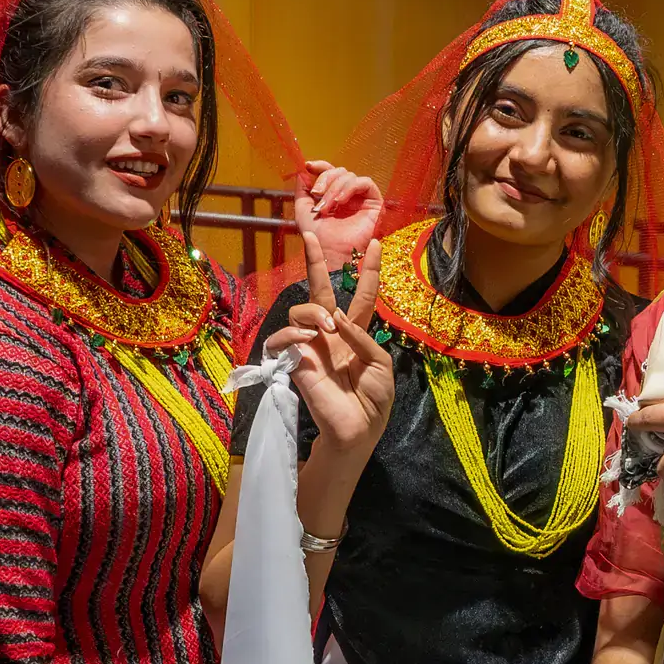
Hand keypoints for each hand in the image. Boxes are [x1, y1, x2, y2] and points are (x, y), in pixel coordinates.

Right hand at [265, 231, 395, 459]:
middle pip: (321, 289)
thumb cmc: (373, 399)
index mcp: (356, 333)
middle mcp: (331, 333)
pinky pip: (283, 336)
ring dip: (314, 311)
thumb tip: (337, 317)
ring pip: (301, 308)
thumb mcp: (380, 364)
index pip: (361, 295)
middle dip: (315, 261)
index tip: (376, 245)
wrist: (357, 429)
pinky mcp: (293, 360)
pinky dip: (293, 333)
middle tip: (309, 234)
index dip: (368, 271)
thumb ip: (362, 337)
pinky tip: (308, 340)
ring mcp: (311, 344)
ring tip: (327, 329)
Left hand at [295, 160, 383, 270]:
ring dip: (335, 189)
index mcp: (333, 195)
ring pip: (349, 176)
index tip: (308, 166)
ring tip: (327, 206)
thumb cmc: (318, 236)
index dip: (320, 166)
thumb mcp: (303, 210)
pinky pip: (365, 183)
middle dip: (325, 180)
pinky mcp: (375, 202)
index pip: (330, 171)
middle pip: (339, 171)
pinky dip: (350, 188)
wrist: (330, 252)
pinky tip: (341, 201)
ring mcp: (362, 198)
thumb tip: (303, 171)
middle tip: (317, 196)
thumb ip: (302, 190)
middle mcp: (348, 195)